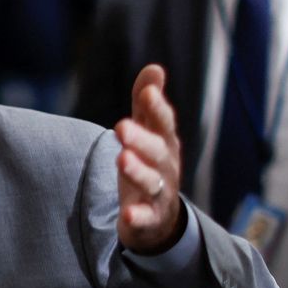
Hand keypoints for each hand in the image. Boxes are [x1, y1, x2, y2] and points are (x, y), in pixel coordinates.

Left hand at [115, 64, 183, 253]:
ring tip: (122, 159)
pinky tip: (128, 215)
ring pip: (152, 182)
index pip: (164, 123)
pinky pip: (146, 219)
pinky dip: (138, 217)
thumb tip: (154, 68)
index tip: (147, 93)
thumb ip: (147, 104)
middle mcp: (166, 167)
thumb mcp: (149, 133)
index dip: (157, 108)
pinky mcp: (149, 219)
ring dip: (138, 172)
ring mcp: (160, 194)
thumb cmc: (151, 165)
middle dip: (142, 139)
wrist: (162, 219)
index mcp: (165, 143)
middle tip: (120, 126)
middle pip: (157, 152)